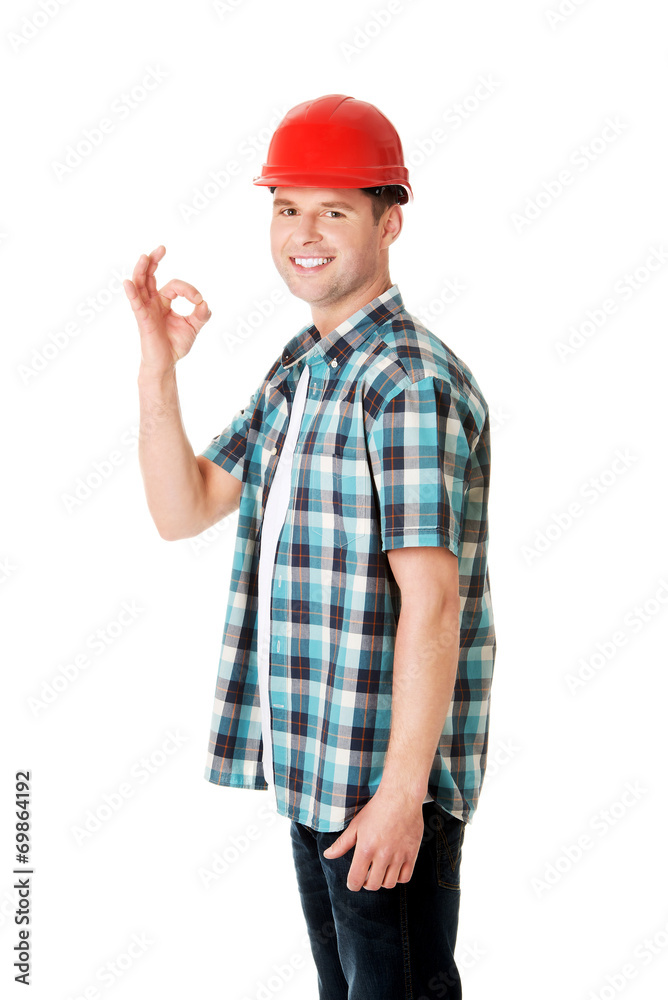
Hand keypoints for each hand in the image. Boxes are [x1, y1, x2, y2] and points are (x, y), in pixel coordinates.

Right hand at [123, 245, 211, 374]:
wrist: (166, 364)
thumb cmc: (175, 345)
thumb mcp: (193, 327)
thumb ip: (201, 315)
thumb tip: (205, 303)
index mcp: (163, 301)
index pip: (174, 286)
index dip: (189, 290)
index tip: (199, 301)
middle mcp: (152, 302)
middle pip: (149, 276)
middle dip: (153, 261)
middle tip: (162, 248)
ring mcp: (146, 310)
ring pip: (140, 285)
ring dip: (142, 270)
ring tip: (145, 257)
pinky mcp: (143, 321)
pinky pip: (136, 304)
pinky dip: (132, 293)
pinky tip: (128, 283)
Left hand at [322, 787, 424, 891]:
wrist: (401, 797)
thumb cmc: (376, 809)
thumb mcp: (356, 825)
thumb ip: (342, 844)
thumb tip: (328, 855)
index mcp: (365, 849)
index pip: (356, 880)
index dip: (352, 885)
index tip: (353, 882)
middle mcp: (382, 855)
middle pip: (373, 885)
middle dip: (366, 883)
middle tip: (366, 875)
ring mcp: (398, 855)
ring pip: (389, 884)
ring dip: (381, 881)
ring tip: (379, 871)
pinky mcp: (411, 854)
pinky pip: (405, 877)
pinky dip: (398, 878)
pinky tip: (393, 868)